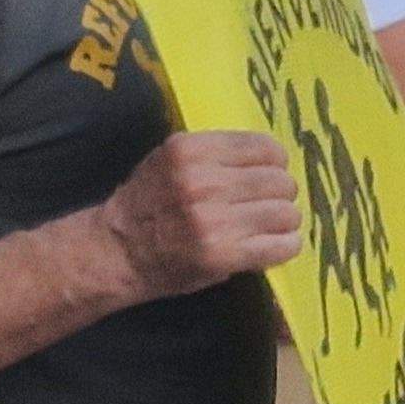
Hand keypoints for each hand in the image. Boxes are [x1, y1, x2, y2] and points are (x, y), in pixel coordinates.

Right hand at [97, 130, 300, 299]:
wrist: (119, 251)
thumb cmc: (148, 203)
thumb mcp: (170, 160)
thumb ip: (215, 154)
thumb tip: (272, 158)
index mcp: (191, 151)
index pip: (265, 148)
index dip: (274, 163)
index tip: (268, 174)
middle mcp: (203, 182)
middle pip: (280, 182)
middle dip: (280, 194)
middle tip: (268, 204)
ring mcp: (214, 220)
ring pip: (286, 213)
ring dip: (284, 222)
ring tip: (269, 227)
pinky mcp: (222, 255)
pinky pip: (281, 246)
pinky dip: (284, 246)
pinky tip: (273, 245)